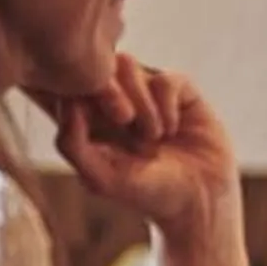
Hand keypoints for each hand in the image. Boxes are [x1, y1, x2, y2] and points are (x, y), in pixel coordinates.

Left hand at [35, 56, 238, 239]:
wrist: (199, 200)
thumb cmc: (146, 192)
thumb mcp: (100, 177)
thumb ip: (72, 143)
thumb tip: (68, 101)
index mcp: (88, 116)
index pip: (67, 82)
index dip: (73, 89)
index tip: (91, 117)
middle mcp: (116, 97)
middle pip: (96, 66)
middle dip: (108, 93)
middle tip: (123, 121)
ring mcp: (146, 90)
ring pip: (127, 65)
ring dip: (139, 102)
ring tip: (152, 136)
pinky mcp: (179, 90)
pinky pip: (164, 79)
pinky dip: (166, 106)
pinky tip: (172, 130)